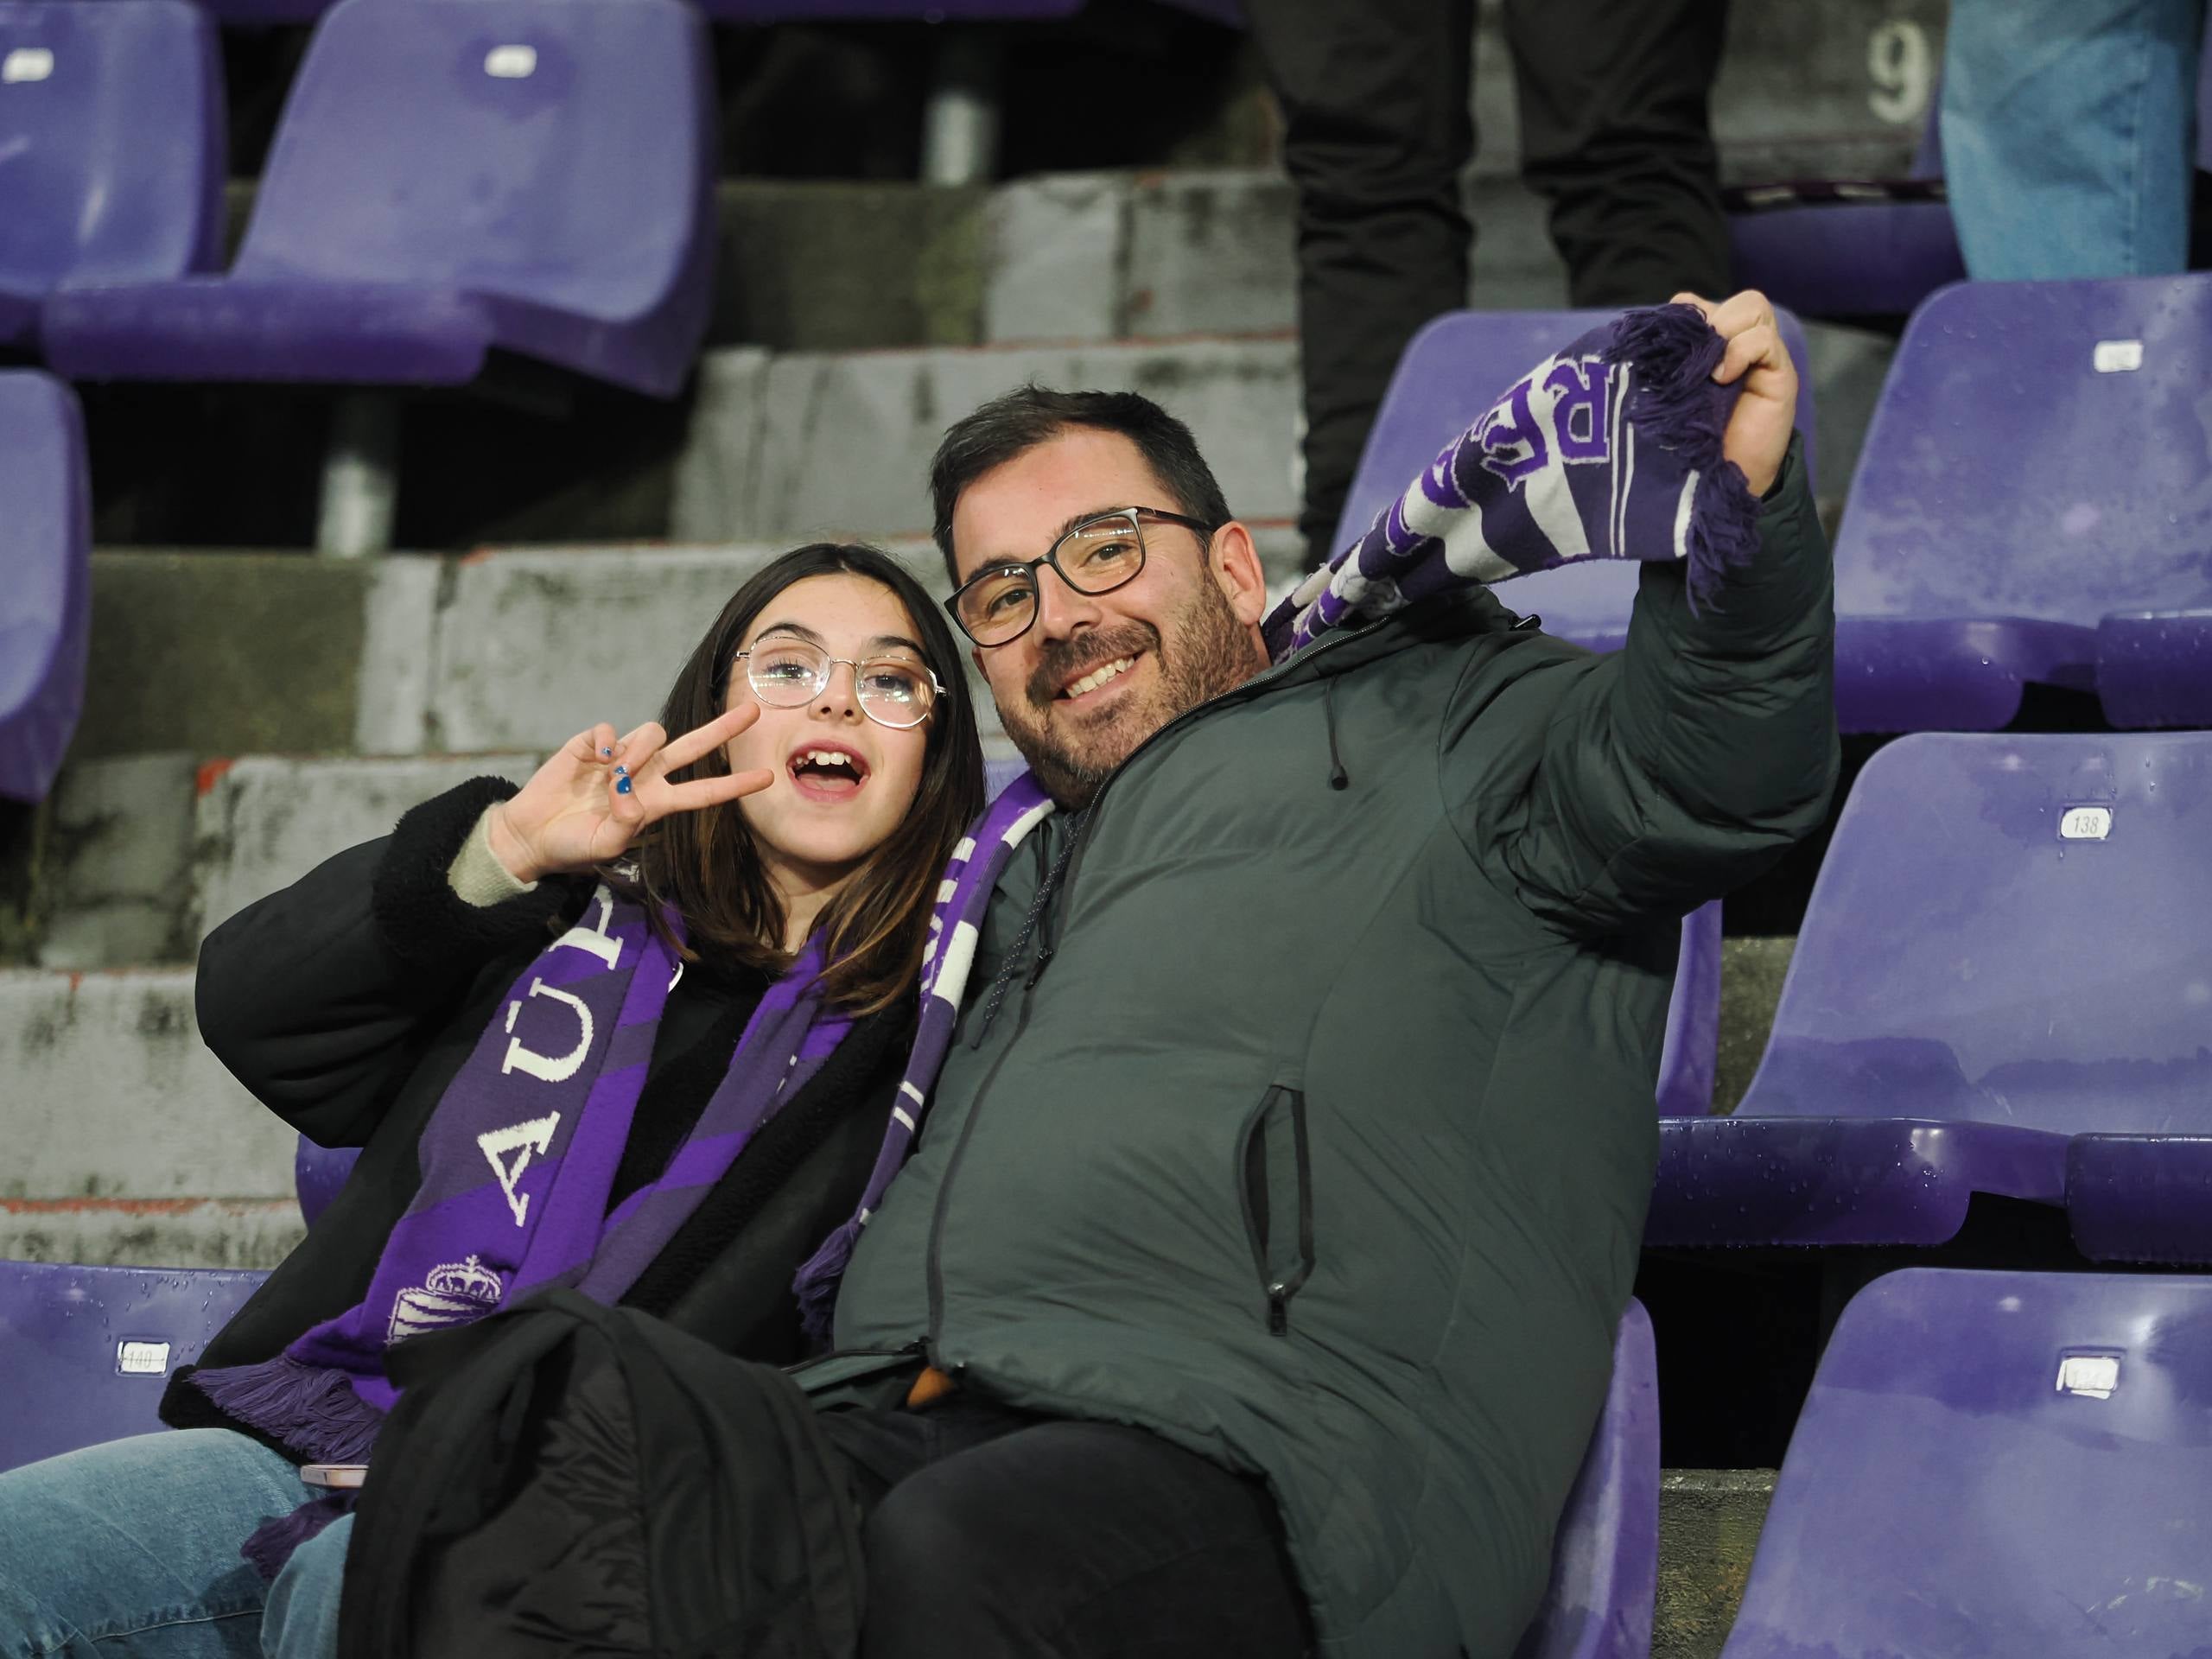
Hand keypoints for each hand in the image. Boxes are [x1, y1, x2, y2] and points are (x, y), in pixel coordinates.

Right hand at [485, 706, 776, 883]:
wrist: (532, 834)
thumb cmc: (573, 845)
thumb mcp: (605, 846)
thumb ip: (625, 824)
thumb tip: (630, 794)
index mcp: (656, 803)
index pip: (704, 792)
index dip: (735, 785)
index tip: (768, 777)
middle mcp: (645, 776)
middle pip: (693, 748)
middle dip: (723, 729)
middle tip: (753, 711)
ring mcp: (620, 757)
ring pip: (652, 734)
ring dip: (640, 750)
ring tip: (615, 774)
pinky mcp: (591, 744)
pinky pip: (610, 730)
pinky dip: (606, 741)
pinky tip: (594, 758)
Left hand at [1671, 289, 1796, 498]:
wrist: (1719, 479)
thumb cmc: (1690, 440)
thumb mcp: (1670, 395)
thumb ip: (1667, 363)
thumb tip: (1658, 334)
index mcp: (1707, 348)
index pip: (1695, 305)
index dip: (1680, 319)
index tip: (1665, 349)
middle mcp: (1737, 345)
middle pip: (1731, 301)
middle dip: (1705, 322)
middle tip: (1691, 359)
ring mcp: (1762, 357)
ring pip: (1752, 307)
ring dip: (1724, 331)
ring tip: (1710, 370)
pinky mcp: (1779, 373)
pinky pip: (1763, 339)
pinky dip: (1741, 351)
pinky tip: (1723, 378)